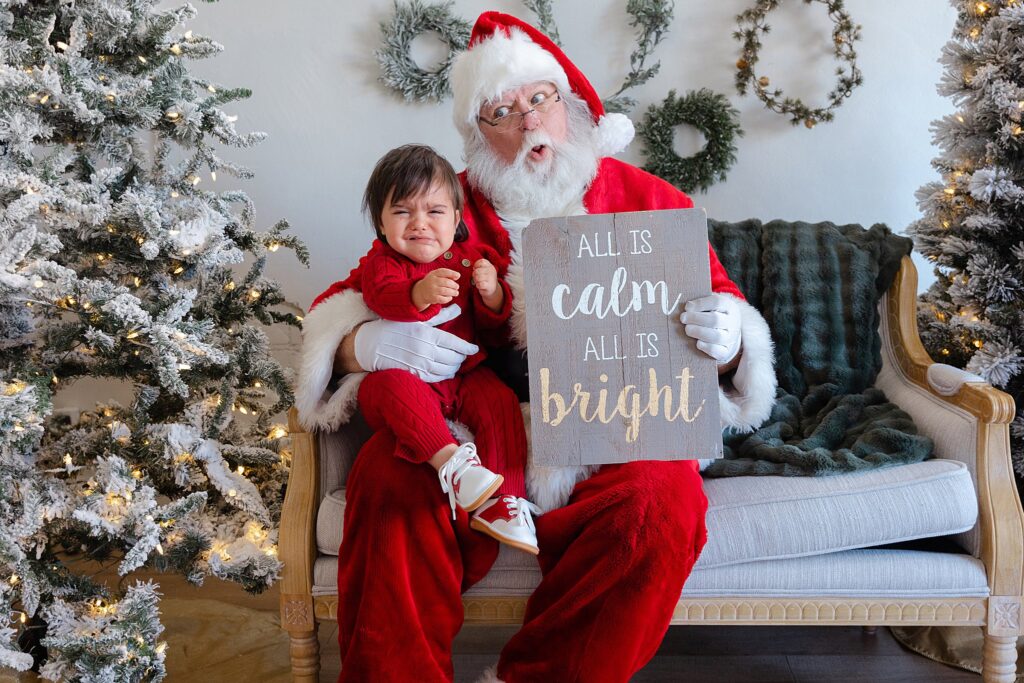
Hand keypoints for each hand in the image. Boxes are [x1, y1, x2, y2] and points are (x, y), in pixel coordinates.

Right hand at [353, 305, 477, 381]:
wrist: (371, 344)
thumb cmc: (394, 328)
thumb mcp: (417, 319)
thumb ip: (440, 316)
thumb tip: (458, 309)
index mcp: (428, 335)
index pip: (455, 344)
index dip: (467, 348)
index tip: (474, 349)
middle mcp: (426, 351)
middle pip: (453, 358)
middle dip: (461, 358)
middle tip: (464, 355)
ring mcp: (420, 365)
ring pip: (446, 370)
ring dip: (454, 368)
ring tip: (456, 364)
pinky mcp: (414, 374)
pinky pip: (435, 378)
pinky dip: (444, 376)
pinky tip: (446, 372)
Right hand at [412, 268, 459, 310]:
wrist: (420, 292)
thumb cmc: (432, 282)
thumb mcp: (437, 275)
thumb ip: (447, 274)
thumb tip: (457, 276)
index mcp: (434, 274)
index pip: (443, 271)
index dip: (452, 273)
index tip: (458, 276)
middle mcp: (432, 281)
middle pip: (446, 282)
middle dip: (454, 285)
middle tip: (457, 287)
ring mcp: (432, 290)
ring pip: (445, 291)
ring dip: (453, 292)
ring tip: (456, 293)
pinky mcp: (433, 298)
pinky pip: (443, 299)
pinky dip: (448, 298)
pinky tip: (449, 297)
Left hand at [472, 259, 497, 297]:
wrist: (493, 288)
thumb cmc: (485, 278)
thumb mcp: (484, 270)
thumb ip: (479, 267)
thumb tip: (473, 268)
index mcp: (490, 266)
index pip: (481, 262)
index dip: (476, 265)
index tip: (475, 268)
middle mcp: (491, 271)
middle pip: (477, 271)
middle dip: (474, 274)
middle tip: (476, 277)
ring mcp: (491, 278)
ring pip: (478, 277)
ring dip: (476, 280)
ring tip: (478, 281)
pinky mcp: (489, 286)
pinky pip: (480, 284)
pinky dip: (478, 285)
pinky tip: (480, 286)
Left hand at [680, 294, 741, 363]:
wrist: (728, 333)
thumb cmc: (713, 316)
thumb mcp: (710, 306)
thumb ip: (700, 305)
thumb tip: (688, 308)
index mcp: (729, 307)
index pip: (717, 303)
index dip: (700, 304)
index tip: (687, 307)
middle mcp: (733, 322)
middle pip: (715, 320)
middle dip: (696, 318)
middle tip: (683, 318)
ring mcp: (731, 338)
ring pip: (716, 336)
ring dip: (698, 332)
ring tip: (688, 329)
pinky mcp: (726, 352)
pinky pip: (717, 351)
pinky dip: (706, 347)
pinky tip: (698, 342)